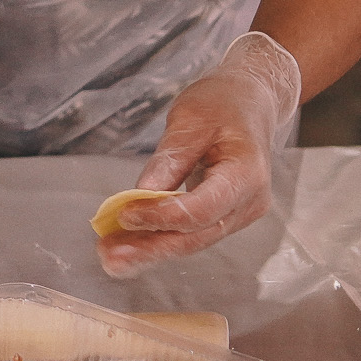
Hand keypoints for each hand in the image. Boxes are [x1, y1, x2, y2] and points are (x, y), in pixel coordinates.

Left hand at [98, 32, 302, 277]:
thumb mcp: (192, 120)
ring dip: (149, 250)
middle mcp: (248, 203)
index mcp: (246, 175)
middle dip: (150, 249)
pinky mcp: (223, 216)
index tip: (123, 215)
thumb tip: (140, 196)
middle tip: (108, 258)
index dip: (161, 216)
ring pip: (191, 241)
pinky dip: (158, 238)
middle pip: (195, 236)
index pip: (201, 209)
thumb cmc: (223, 103)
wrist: (251, 102)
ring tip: (109, 257)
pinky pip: (190, 233)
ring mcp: (238, 214)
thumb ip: (169, 159)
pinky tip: (127, 245)